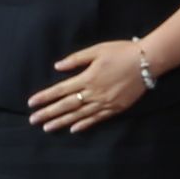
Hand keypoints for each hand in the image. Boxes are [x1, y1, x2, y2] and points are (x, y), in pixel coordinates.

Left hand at [29, 38, 158, 130]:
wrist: (147, 61)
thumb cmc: (122, 52)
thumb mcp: (97, 50)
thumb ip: (76, 59)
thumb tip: (57, 66)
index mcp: (88, 77)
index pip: (61, 90)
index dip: (45, 97)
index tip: (32, 103)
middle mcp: (94, 93)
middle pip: (66, 105)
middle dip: (48, 113)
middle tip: (33, 120)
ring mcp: (105, 102)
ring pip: (79, 115)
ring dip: (61, 122)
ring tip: (47, 128)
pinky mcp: (116, 108)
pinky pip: (97, 119)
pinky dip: (84, 125)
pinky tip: (73, 129)